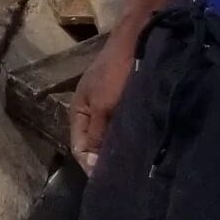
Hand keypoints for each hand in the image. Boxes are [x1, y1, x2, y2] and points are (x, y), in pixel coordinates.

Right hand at [70, 37, 137, 170]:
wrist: (138, 39)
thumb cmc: (116, 72)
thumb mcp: (103, 106)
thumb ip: (97, 135)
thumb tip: (93, 167)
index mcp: (78, 111)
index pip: (79, 147)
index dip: (90, 164)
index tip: (108, 180)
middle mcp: (91, 110)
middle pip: (94, 142)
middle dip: (104, 158)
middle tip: (123, 175)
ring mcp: (109, 104)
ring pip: (110, 134)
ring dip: (119, 147)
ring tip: (133, 162)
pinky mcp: (125, 100)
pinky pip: (123, 124)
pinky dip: (129, 134)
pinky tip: (140, 142)